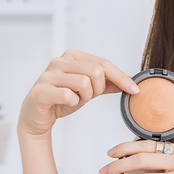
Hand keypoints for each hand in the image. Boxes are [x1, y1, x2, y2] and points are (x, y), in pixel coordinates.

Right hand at [18, 50, 138, 139]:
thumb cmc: (62, 100)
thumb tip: (129, 83)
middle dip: (99, 88)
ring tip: (76, 99)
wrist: (38, 116)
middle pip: (96, 71)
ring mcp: (48, 75)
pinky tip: (68, 103)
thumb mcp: (89, 90)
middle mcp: (59, 62)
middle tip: (89, 96)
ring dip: (86, 97)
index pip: (104, 63)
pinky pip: (68, 95)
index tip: (135, 90)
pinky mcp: (41, 91)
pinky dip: (74, 103)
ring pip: (84, 83)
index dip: (121, 77)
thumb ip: (106, 84)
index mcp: (72, 56)